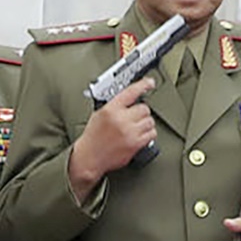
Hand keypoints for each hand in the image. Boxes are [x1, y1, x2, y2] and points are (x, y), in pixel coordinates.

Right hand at [67, 77, 157, 194]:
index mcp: (110, 109)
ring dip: (145, 123)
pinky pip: (151, 134)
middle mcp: (121, 119)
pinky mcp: (135, 144)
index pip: (130, 92)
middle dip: (140, 112)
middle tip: (134, 117)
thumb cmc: (92, 138)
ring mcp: (129, 132)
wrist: (89, 157)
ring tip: (136, 127)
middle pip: (144, 108)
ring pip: (150, 121)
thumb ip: (114, 106)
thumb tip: (129, 98)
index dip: (143, 85)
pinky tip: (140, 135)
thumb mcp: (98, 114)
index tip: (150, 82)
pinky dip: (148, 134)